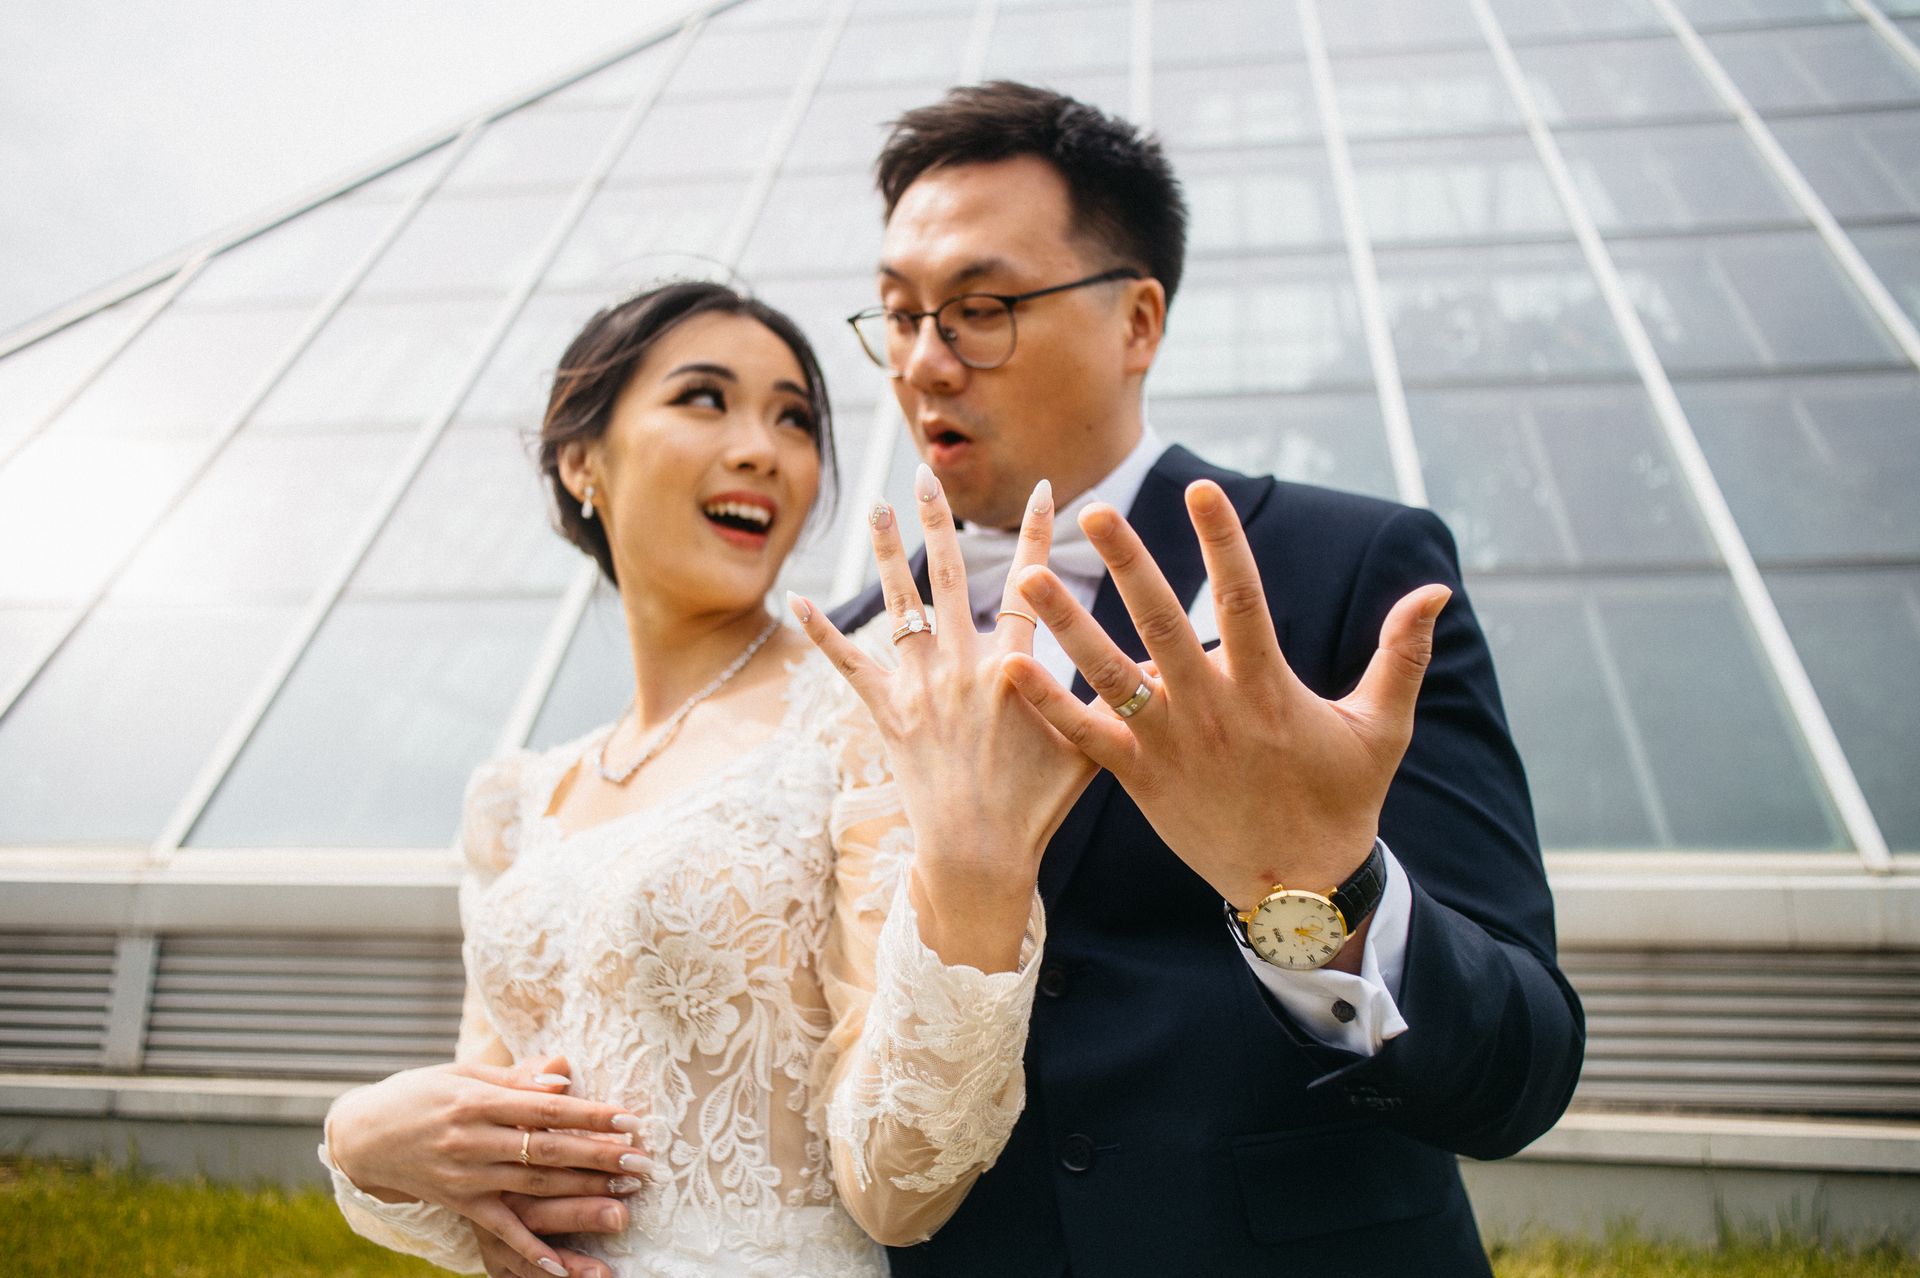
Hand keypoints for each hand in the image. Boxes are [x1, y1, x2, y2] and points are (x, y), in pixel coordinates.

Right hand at [326, 1055, 657, 1276]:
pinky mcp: (458, 1203)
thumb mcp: (464, 1074)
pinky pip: (499, 1229)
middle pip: (546, 1150)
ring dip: (581, 1193)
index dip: (589, 1116)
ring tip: (623, 1195)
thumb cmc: (421, 1094)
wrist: (363, 1135)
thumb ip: (515, 1079)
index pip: (545, 1109)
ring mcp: (464, 1176)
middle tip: (641, 1161)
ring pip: (532, 1188)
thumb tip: (564, 1076)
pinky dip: (531, 1249)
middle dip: (598, 1156)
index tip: (629, 1121)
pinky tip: (562, 1267)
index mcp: (477, 1101)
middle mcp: (471, 1140)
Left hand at [788, 466, 1096, 971]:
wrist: (977, 857)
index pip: (1033, 588)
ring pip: (899, 604)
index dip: (1039, 535)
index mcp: (1014, 671)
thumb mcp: (1088, 752)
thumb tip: (1156, 668)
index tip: (1046, 489)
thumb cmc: (1035, 810)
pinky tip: (798, 599)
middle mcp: (963, 667)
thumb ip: (1111, 703)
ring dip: (886, 551)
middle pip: (950, 578)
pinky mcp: (887, 714)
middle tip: (925, 474)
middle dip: (940, 520)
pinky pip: (849, 664)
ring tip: (876, 506)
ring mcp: (920, 688)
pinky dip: (823, 632)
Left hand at [1007, 479, 1448, 920]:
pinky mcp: (1140, 780)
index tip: (1201, 488)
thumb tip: (1437, 589)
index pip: (1243, 597)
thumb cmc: (1343, 800)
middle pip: (1162, 625)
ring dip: (1066, 626)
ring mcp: (1169, 745)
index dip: (1222, 541)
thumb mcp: (1382, 727)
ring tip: (1026, 579)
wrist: (1300, 890)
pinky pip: (1084, 739)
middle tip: (1094, 511)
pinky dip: (1047, 705)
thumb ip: (1400, 654)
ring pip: (1108, 676)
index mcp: (1267, 688)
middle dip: (1128, 564)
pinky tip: (1008, 670)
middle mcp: (1211, 710)